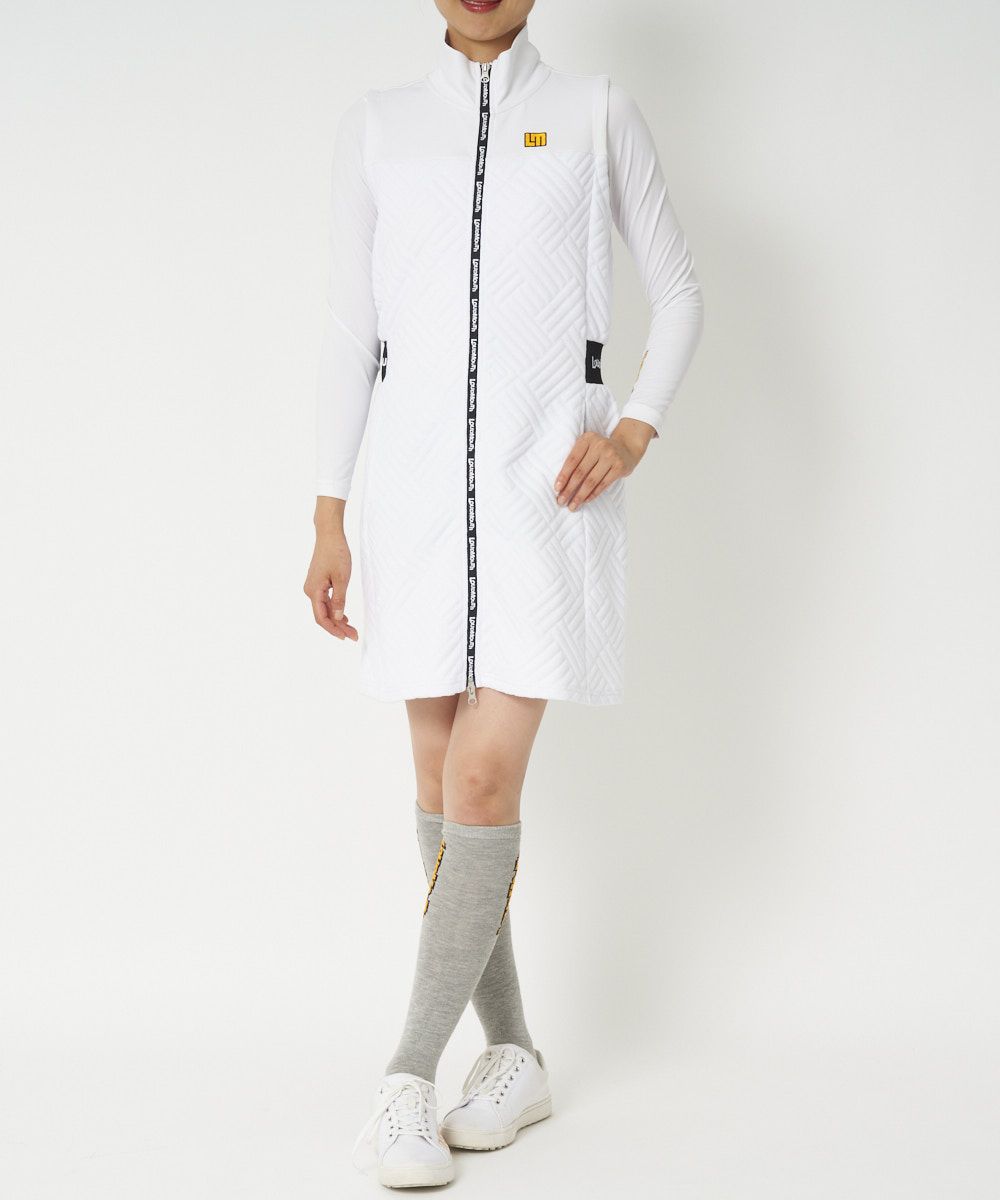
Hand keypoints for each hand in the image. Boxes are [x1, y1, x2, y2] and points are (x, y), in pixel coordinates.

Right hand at [304, 510, 357, 640]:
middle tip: (354, 636)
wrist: (329, 535)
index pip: (321, 617)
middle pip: (323, 615)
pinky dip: (335, 609)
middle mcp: (310, 591)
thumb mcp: (342, 578)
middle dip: (338, 627)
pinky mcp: (318, 583)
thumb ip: (340, 599)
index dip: (333, 629)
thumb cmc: (336, 554)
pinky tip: (344, 617)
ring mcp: (313, 587)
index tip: (346, 637)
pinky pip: (325, 601)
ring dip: (337, 620)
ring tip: (351, 629)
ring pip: (325, 609)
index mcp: (313, 591)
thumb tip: (338, 618)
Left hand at [553, 418, 654, 510]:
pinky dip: (593, 494)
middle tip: (561, 501)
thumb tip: (561, 484)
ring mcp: (611, 456)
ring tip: (572, 506)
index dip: (563, 476)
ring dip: (580, 496)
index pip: (572, 460)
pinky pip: (603, 484)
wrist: (627, 447)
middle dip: (569, 489)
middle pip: (580, 472)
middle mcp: (599, 445)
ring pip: (591, 481)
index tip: (557, 489)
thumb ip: (577, 458)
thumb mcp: (588, 447)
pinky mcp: (619, 467)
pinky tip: (585, 501)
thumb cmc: (601, 450)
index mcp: (587, 439)